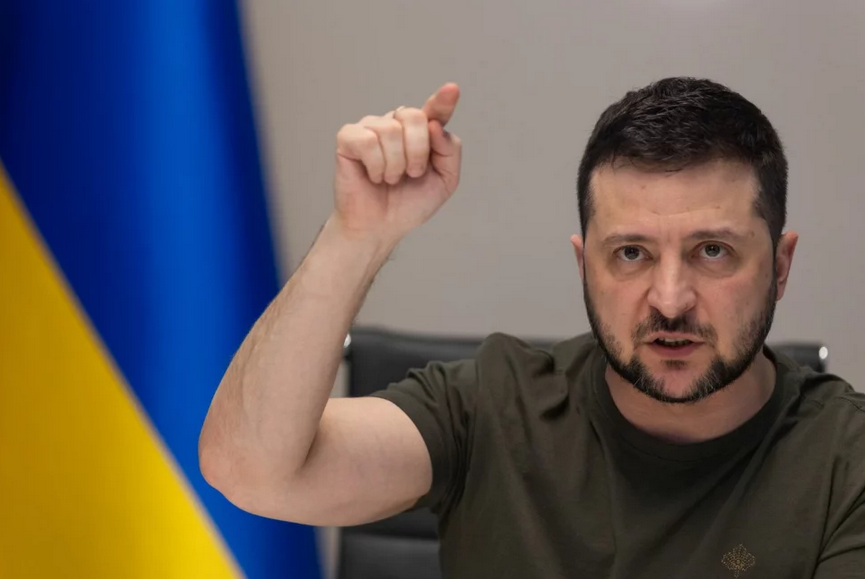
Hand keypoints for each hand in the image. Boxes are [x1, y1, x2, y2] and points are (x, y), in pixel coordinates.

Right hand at [332, 83, 461, 244]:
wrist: (381, 227)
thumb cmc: (409, 203)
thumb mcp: (444, 181)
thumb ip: (450, 151)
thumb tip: (435, 125)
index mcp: (421, 132)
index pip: (434, 110)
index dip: (443, 100)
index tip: (452, 90)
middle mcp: (395, 124)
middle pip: (414, 116)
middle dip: (418, 151)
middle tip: (412, 174)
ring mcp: (371, 128)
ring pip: (391, 130)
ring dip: (396, 165)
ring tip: (390, 179)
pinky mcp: (348, 138)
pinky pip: (368, 141)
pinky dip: (376, 165)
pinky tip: (373, 175)